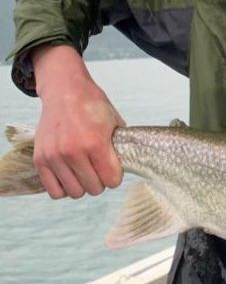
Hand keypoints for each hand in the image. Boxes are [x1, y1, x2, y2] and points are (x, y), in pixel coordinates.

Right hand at [32, 44, 124, 198]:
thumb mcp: (115, 122)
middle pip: (94, 189)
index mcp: (95, 142)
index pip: (112, 181)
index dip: (115, 176)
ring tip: (84, 171)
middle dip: (100, 181)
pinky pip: (54, 191)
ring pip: (75, 192)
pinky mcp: (40, 159)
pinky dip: (64, 187)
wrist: (64, 91)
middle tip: (98, 168)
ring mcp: (54, 156)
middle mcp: (73, 151)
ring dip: (82, 185)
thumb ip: (120, 147)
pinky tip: (70, 175)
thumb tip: (126, 168)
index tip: (113, 167)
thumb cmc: (91, 106)